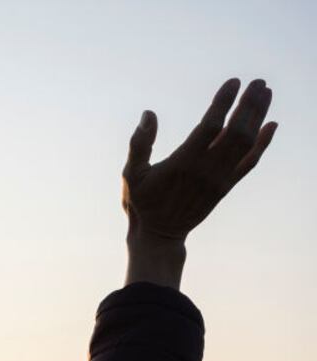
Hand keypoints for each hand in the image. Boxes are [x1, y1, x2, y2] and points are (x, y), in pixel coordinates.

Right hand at [124, 78, 275, 244]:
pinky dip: (263, 143)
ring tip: (265, 93)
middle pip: (236, 131)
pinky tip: (271, 125)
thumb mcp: (131, 174)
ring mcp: (220, 179)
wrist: (159, 236)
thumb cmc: (142, 203)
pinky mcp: (226, 187)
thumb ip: (139, 144)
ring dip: (258, 116)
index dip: (224, 102)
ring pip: (247, 143)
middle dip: (249, 104)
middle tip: (257, 82)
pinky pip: (250, 163)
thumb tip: (148, 114)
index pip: (211, 126)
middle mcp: (206, 170)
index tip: (234, 82)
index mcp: (183, 163)